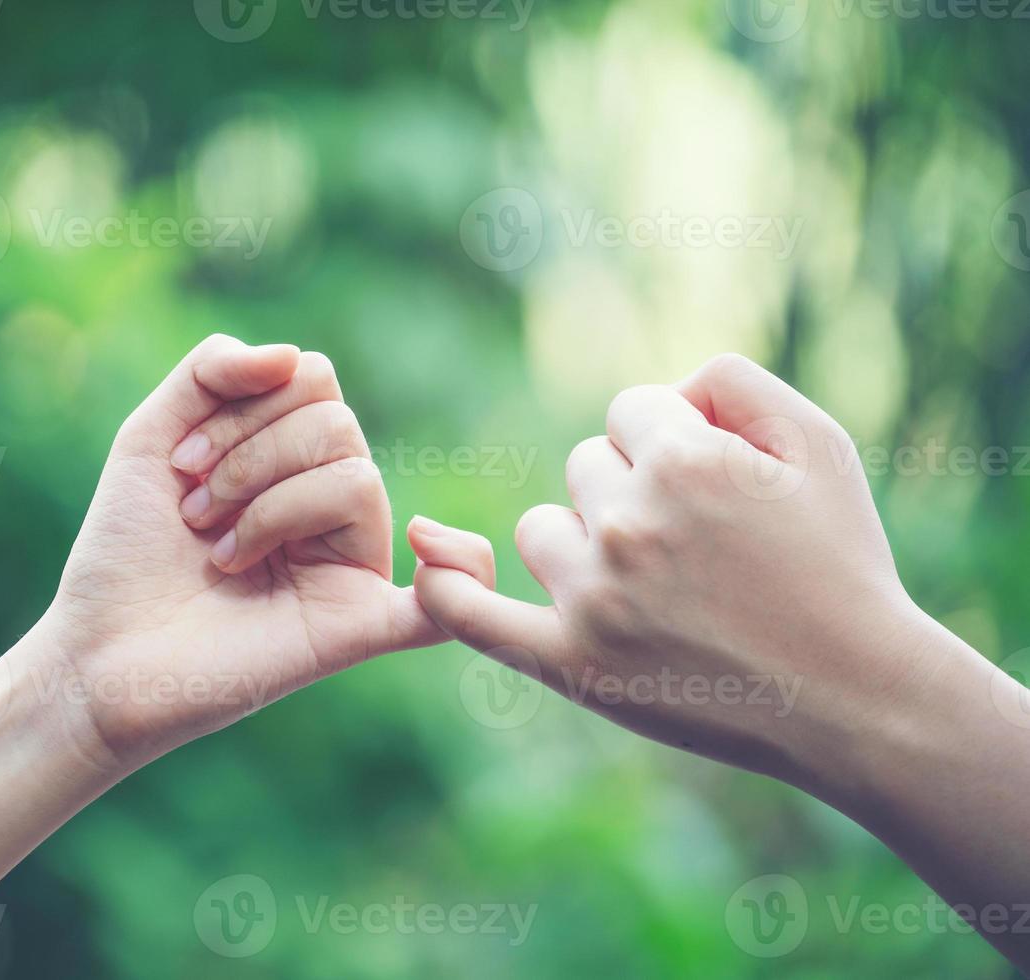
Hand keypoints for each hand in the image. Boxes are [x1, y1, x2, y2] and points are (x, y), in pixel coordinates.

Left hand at [35, 335, 439, 772]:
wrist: (94, 655)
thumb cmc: (127, 551)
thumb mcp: (154, 436)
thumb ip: (213, 371)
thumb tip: (296, 355)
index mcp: (294, 461)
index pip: (315, 381)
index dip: (247, 403)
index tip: (180, 464)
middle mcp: (332, 509)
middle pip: (338, 425)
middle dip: (251, 457)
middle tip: (195, 512)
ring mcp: (349, 567)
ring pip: (357, 480)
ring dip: (269, 505)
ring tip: (219, 554)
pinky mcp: (356, 629)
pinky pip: (438, 607)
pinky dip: (458, 573)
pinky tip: (426, 551)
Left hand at [409, 353, 945, 794]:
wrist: (856, 699)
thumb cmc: (843, 567)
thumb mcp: (821, 445)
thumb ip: (735, 382)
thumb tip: (666, 387)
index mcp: (682, 461)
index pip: (630, 410)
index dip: (673, 440)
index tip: (713, 489)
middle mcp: (626, 523)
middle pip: (585, 466)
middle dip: (631, 489)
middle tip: (696, 548)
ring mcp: (592, 597)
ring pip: (541, 529)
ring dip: (582, 541)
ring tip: (652, 586)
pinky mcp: (570, 663)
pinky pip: (473, 615)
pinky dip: (447, 589)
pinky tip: (425, 563)